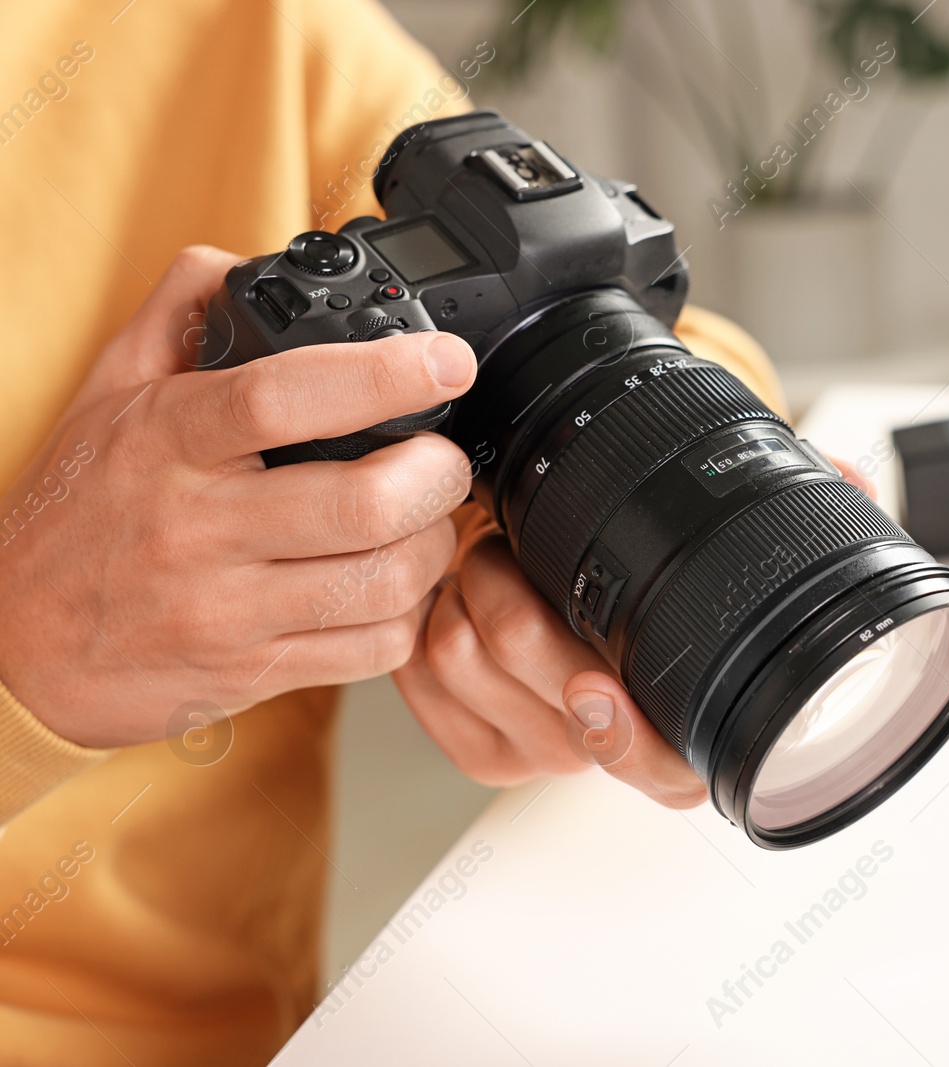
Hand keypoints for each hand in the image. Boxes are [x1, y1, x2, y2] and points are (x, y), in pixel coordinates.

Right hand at [0, 246, 478, 746]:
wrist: (15, 645)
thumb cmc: (77, 510)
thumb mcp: (109, 394)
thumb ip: (179, 314)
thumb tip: (247, 264)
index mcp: (166, 440)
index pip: (282, 398)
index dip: (383, 376)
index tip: (447, 361)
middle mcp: (195, 528)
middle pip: (363, 504)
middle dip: (437, 474)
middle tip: (443, 458)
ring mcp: (226, 610)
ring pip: (383, 582)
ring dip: (433, 546)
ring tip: (425, 521)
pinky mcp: (252, 672)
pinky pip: (373, 647)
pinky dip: (409, 613)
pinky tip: (394, 585)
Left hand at [391, 454, 876, 807]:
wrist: (553, 581)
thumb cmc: (640, 571)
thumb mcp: (720, 527)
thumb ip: (795, 498)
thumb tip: (853, 484)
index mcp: (679, 725)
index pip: (667, 775)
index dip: (630, 739)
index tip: (600, 685)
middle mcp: (606, 747)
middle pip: (556, 701)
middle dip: (522, 601)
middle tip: (506, 540)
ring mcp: (533, 750)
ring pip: (480, 674)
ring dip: (468, 594)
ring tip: (482, 555)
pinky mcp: (467, 740)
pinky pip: (425, 681)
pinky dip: (426, 617)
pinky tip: (448, 593)